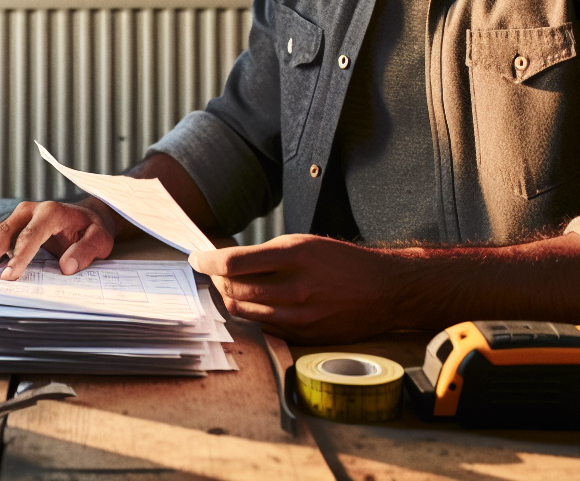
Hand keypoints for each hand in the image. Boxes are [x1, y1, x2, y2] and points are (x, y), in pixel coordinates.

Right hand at [0, 200, 118, 281]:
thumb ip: (86, 251)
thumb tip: (67, 266)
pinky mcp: (7, 228)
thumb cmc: (90, 229)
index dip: (18, 256)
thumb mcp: (100, 239)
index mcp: (50, 212)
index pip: (31, 235)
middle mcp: (27, 212)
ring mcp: (14, 219)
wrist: (86, 217)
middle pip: (2, 232)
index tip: (10, 277)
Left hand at [191, 234, 404, 343]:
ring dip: (229, 297)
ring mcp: (299, 316)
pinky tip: (253, 302)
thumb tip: (226, 262)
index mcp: (294, 256)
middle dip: (216, 278)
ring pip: (243, 310)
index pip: (233, 262)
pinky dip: (251, 313)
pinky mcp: (304, 336)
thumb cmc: (341, 261)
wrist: (383, 290)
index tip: (196, 258)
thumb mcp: (304, 243)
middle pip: (232, 288)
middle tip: (213, 271)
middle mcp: (295, 287)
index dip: (207, 261)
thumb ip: (266, 254)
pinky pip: (263, 327)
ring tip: (230, 285)